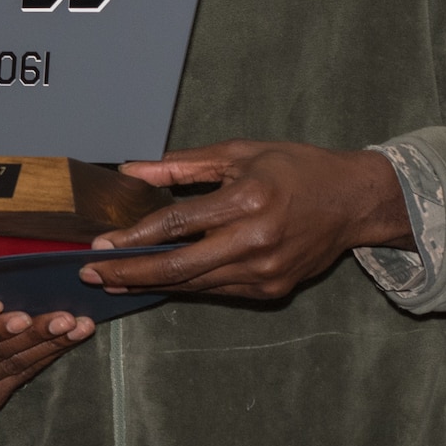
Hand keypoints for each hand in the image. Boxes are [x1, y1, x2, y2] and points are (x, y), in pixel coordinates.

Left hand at [80, 140, 412, 298]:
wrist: (352, 201)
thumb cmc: (294, 168)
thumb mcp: (238, 153)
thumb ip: (182, 165)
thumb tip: (132, 171)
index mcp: (248, 200)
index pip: (177, 224)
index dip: (134, 236)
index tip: (100, 244)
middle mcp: (256, 242)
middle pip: (180, 267)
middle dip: (130, 272)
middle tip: (92, 274)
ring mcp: (266, 272)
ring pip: (195, 285)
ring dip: (151, 284)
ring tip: (115, 279)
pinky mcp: (272, 290)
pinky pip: (216, 291)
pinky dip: (184, 286)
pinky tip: (157, 281)